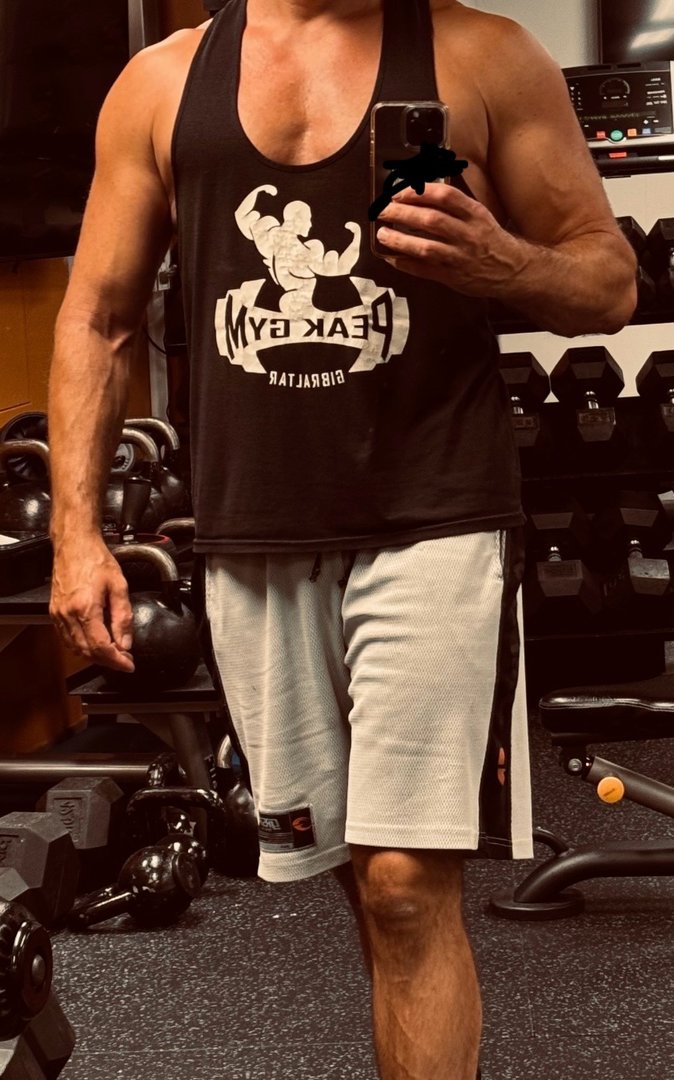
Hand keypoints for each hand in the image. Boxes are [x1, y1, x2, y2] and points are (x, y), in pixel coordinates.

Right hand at [49, 536, 134, 671]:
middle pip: (87, 652)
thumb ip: (123, 617)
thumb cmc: (96, 559)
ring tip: (113, 654)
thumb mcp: (119, 586)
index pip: (101, 647)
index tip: (129, 664)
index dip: (117, 660)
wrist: (74, 544)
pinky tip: (93, 644)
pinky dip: (80, 647)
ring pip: (75, 648)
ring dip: (94, 656)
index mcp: (86, 608)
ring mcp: (58, 614)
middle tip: (124, 660)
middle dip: (108, 661)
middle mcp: (68, 614)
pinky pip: (66, 638)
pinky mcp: (54, 612)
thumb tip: (125, 642)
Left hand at [376, 182, 526, 296]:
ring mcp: (460, 257)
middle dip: (403, 213)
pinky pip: (426, 270)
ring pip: (426, 247)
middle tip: (382, 210)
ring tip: (382, 234)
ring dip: (400, 240)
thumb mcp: (479, 215)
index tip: (399, 192)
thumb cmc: (490, 239)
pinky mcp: (454, 277)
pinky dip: (406, 264)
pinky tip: (392, 258)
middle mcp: (468, 234)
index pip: (445, 196)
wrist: (512, 270)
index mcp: (474, 213)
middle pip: (431, 220)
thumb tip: (419, 192)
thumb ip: (454, 206)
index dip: (419, 192)